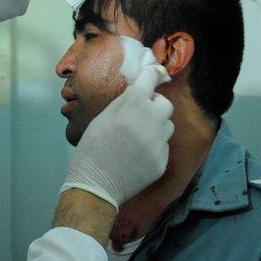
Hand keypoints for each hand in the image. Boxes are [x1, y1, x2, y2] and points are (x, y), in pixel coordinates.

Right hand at [61, 64, 173, 209]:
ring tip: (139, 136)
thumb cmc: (92, 149)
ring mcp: (159, 143)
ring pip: (167, 125)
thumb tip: (138, 89)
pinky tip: (138, 154)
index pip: (151, 79)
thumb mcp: (101, 118)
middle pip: (165, 104)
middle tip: (140, 113)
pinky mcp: (163, 161)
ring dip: (157, 126)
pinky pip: (164, 146)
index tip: (153, 74)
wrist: (95, 186)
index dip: (152, 75)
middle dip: (155, 105)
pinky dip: (154, 146)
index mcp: (133, 106)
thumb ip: (123, 101)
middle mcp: (151, 121)